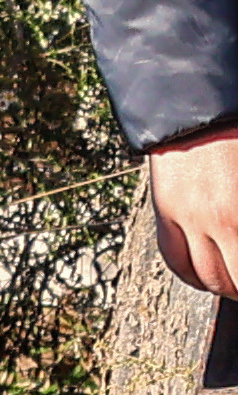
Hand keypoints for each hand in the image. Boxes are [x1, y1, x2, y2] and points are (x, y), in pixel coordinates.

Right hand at [150, 129, 237, 296]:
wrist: (196, 107)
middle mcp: (216, 222)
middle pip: (232, 280)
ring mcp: (186, 220)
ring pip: (206, 278)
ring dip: (225, 287)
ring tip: (235, 284)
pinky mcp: (164, 213)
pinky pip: (175, 261)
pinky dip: (193, 277)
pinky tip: (207, 277)